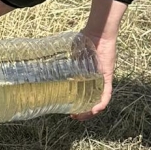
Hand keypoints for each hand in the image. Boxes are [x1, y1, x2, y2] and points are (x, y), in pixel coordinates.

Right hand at [72, 0, 127, 118]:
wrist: (98, 32)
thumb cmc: (85, 39)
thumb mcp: (71, 54)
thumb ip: (62, 60)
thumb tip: (43, 63)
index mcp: (87, 76)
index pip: (83, 93)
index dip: (76, 103)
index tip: (68, 109)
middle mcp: (96, 80)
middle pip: (91, 100)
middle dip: (82, 111)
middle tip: (72, 116)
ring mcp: (102, 79)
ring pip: (99, 101)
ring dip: (90, 111)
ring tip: (80, 116)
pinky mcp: (107, 77)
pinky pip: (106, 94)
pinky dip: (101, 103)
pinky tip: (94, 110)